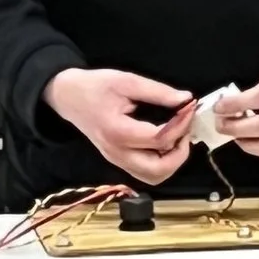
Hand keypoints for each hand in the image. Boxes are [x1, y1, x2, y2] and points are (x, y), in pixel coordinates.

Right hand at [44, 66, 195, 185]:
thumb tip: (186, 99)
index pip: (159, 139)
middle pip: (158, 169)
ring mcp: (117, 160)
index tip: (189, 107)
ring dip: (172, 162)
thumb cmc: (95, 86)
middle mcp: (117, 153)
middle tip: (185, 129)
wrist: (69, 97)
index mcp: (117, 132)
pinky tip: (166, 144)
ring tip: (177, 138)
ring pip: (154, 176)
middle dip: (180, 152)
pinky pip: (146, 173)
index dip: (181, 124)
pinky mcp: (119, 161)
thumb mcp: (126, 81)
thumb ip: (157, 92)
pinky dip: (162, 164)